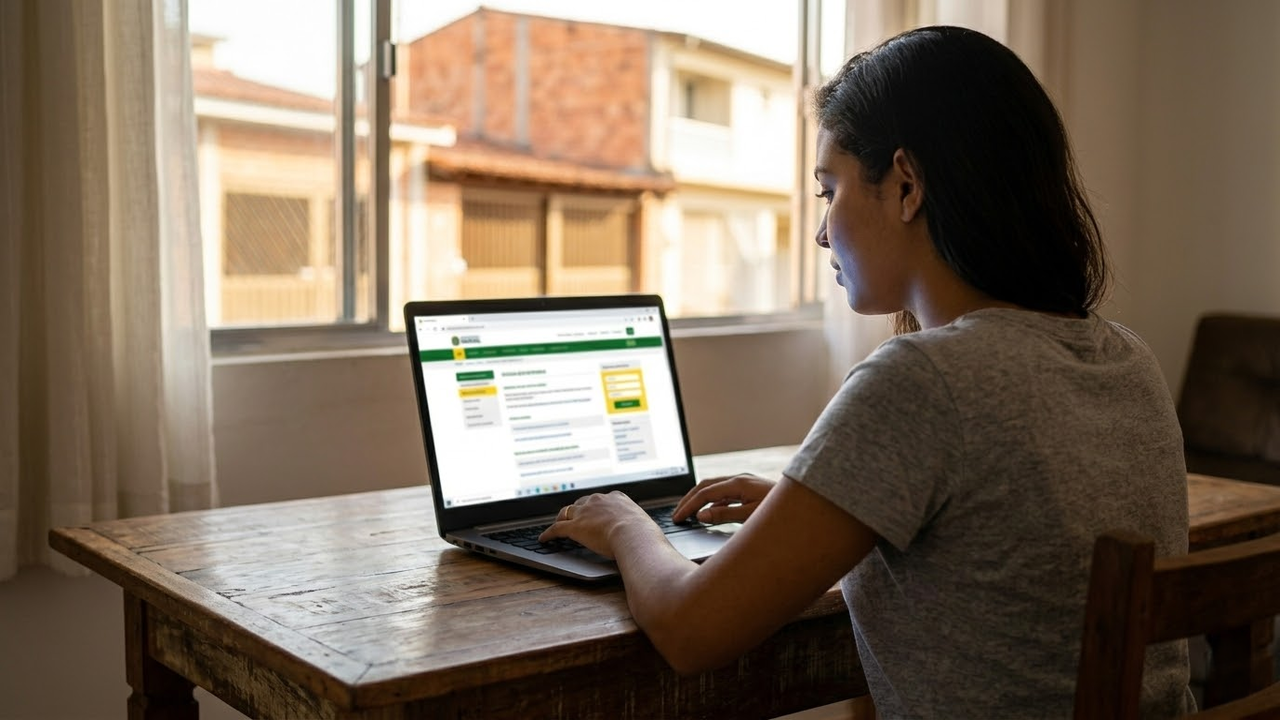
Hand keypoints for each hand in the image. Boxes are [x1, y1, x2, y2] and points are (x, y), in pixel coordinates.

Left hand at [539, 491, 660, 559]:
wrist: (634, 535)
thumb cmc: (644, 534)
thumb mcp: (643, 525)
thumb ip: (639, 527)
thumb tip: (647, 538)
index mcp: (617, 498)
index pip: (601, 500)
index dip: (595, 506)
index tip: (594, 511)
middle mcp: (599, 500)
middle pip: (582, 503)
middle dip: (577, 510)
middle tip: (575, 518)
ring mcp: (585, 512)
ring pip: (567, 512)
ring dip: (562, 518)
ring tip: (558, 524)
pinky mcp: (574, 527)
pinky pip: (557, 528)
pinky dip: (549, 534)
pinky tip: (544, 539)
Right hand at [672, 473, 774, 524]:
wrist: (807, 505)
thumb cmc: (782, 513)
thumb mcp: (752, 517)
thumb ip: (726, 515)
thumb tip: (702, 515)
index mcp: (738, 483)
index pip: (705, 493)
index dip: (689, 505)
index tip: (678, 517)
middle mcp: (740, 479)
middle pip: (705, 486)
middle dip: (689, 499)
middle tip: (677, 514)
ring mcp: (744, 483)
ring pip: (714, 488)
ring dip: (700, 500)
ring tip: (689, 513)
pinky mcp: (749, 489)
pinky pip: (724, 494)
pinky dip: (713, 503)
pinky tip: (710, 514)